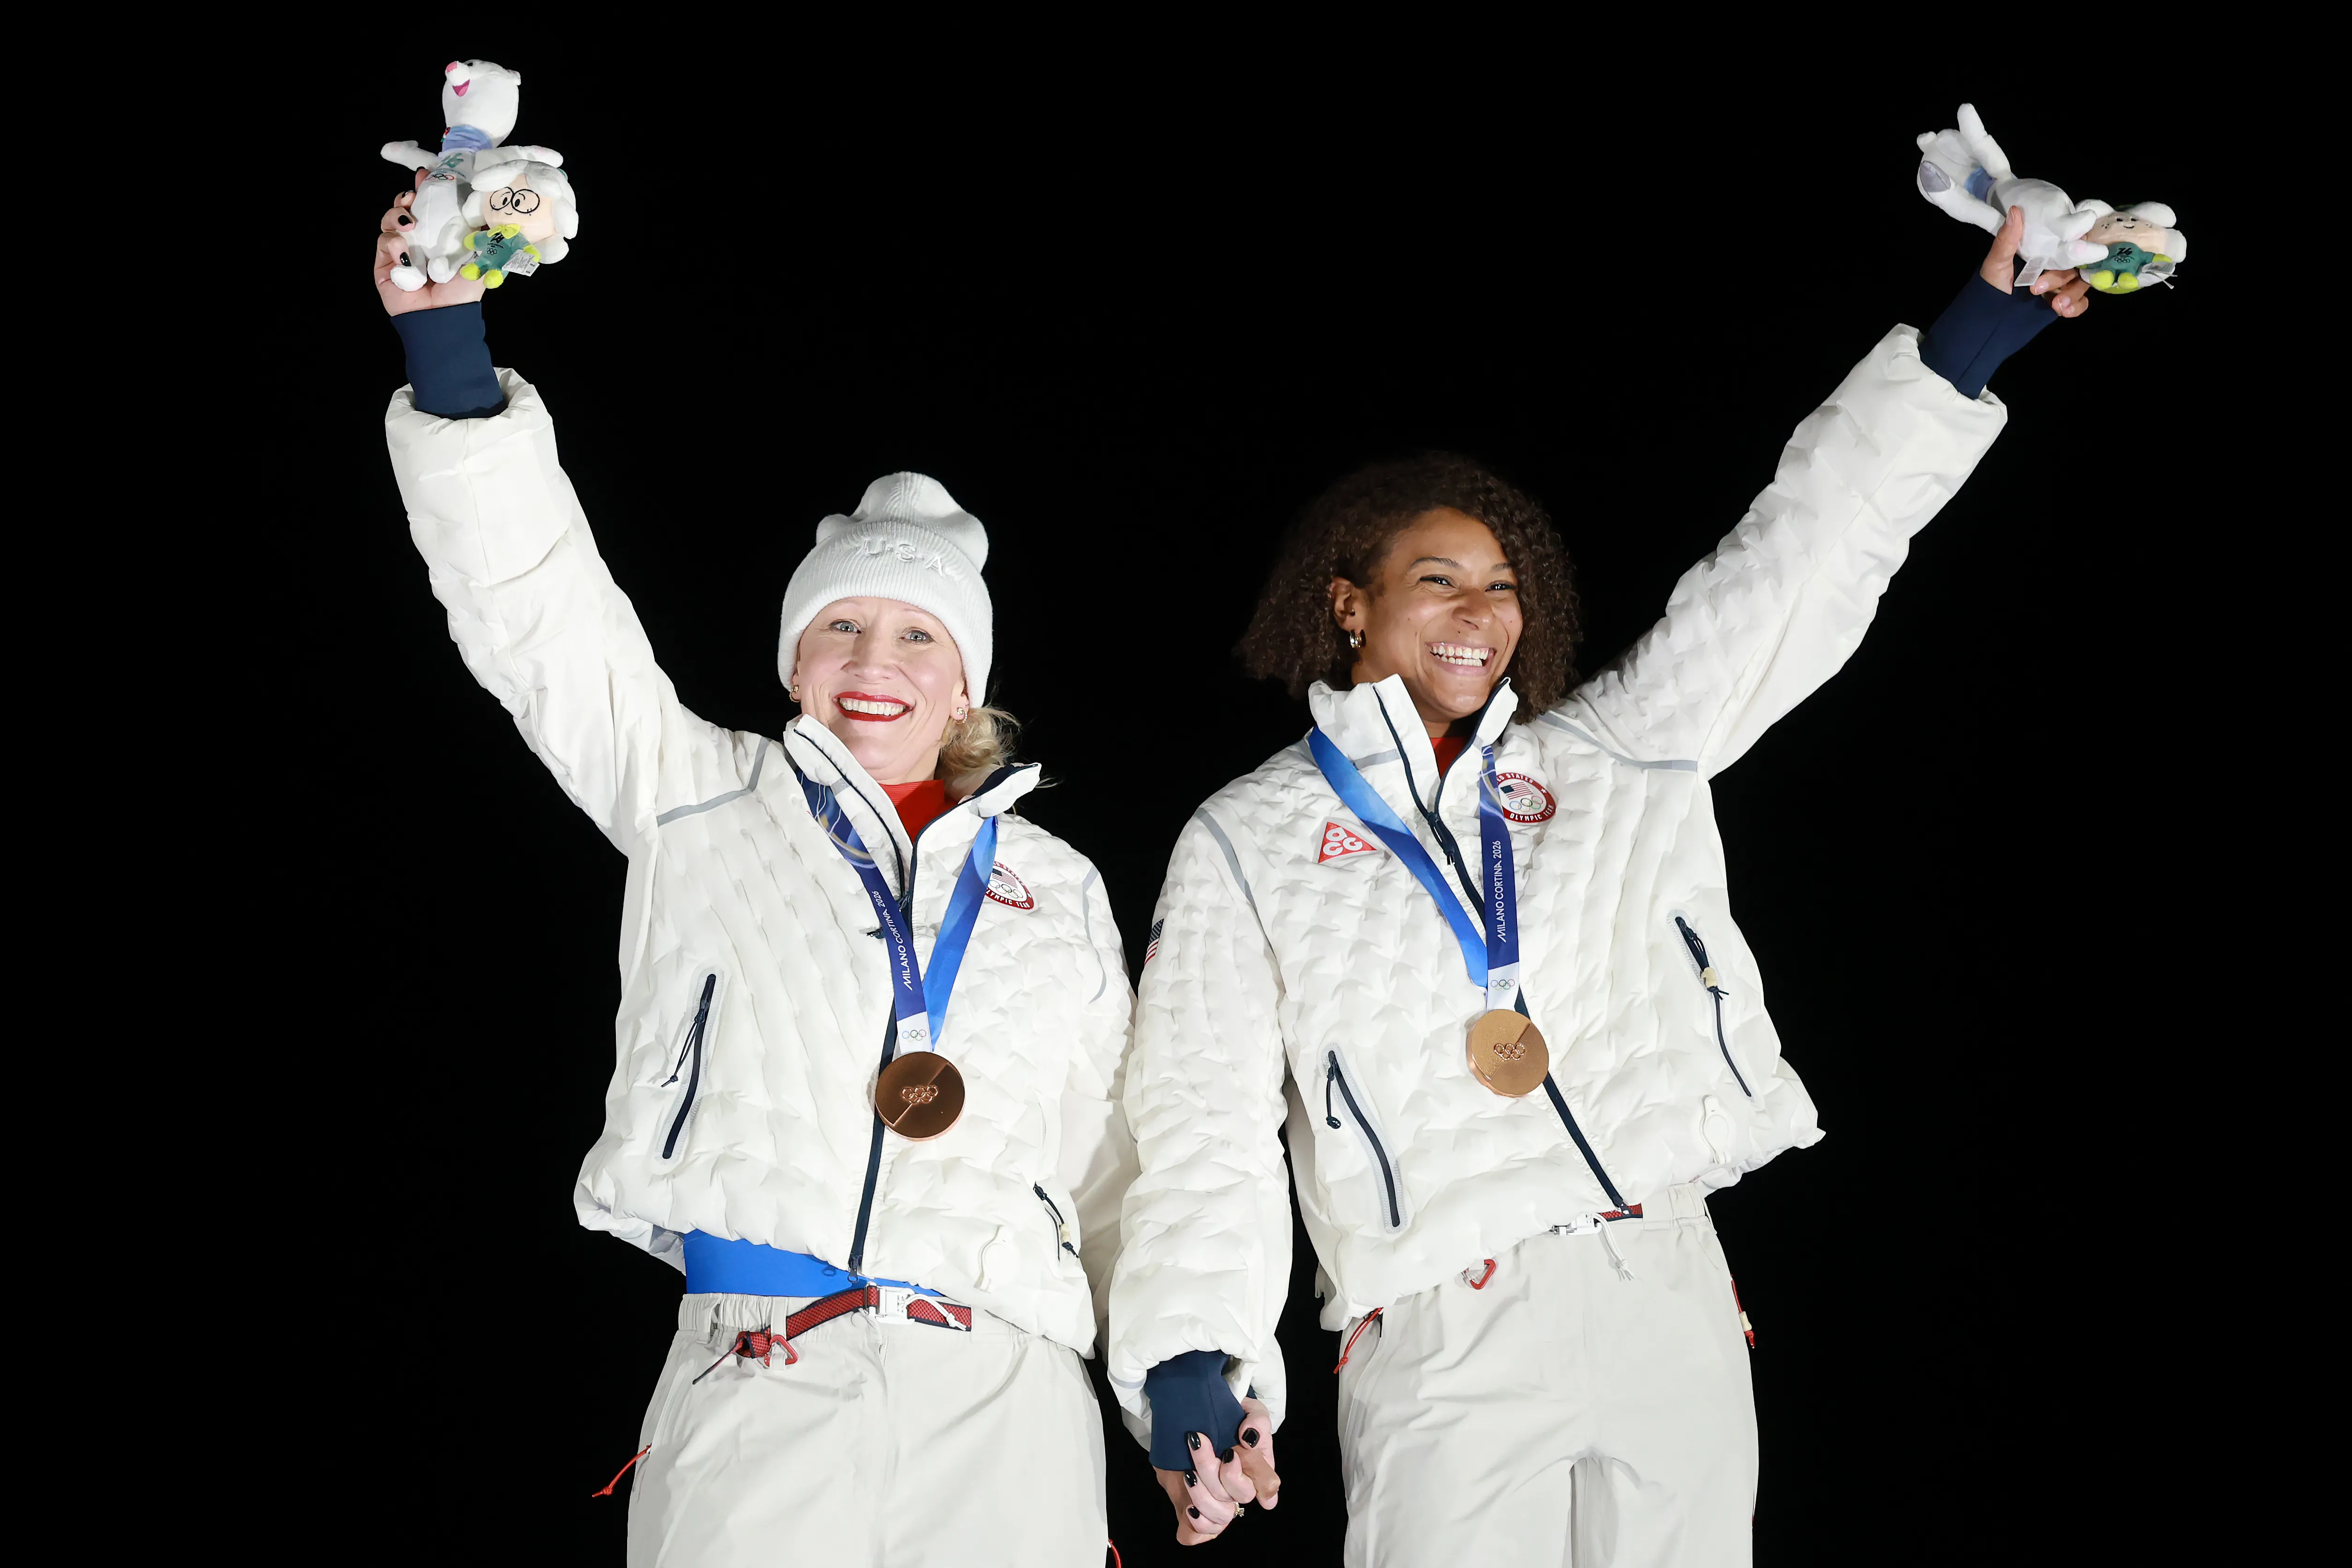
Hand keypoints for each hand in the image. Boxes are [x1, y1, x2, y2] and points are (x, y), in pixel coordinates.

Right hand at [376, 171, 484, 316]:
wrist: (441, 318)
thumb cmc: (462, 292)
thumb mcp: (480, 262)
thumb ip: (485, 239)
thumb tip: (495, 216)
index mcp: (440, 236)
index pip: (431, 205)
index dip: (428, 188)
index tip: (427, 175)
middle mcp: (419, 239)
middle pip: (406, 207)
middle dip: (408, 196)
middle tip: (413, 194)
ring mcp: (399, 249)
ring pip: (390, 219)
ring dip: (396, 214)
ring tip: (408, 222)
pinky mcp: (384, 261)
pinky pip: (383, 240)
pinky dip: (391, 241)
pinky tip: (402, 250)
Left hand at [1152, 1396, 1279, 1545]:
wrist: (1190, 1421)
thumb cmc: (1225, 1417)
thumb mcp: (1246, 1410)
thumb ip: (1256, 1421)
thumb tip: (1250, 1438)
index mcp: (1258, 1469)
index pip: (1267, 1484)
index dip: (1253, 1478)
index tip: (1230, 1455)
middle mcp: (1240, 1490)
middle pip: (1238, 1496)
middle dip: (1214, 1470)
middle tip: (1197, 1443)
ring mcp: (1218, 1503)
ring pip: (1221, 1517)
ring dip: (1202, 1494)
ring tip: (1188, 1472)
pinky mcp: (1193, 1511)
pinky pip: (1197, 1535)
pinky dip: (1195, 1527)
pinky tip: (1189, 1509)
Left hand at [1983, 204, 2090, 319]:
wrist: (1989, 318)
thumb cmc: (1992, 286)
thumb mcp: (1996, 263)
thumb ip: (2007, 241)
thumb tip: (2015, 211)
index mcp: (2045, 251)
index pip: (2071, 242)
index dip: (2076, 245)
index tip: (2071, 249)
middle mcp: (2056, 265)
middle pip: (2077, 264)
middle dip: (2061, 277)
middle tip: (2036, 288)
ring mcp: (2061, 284)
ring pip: (2081, 283)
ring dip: (2073, 293)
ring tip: (2055, 304)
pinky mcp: (2064, 302)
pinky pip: (2082, 303)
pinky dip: (2077, 307)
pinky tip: (2064, 311)